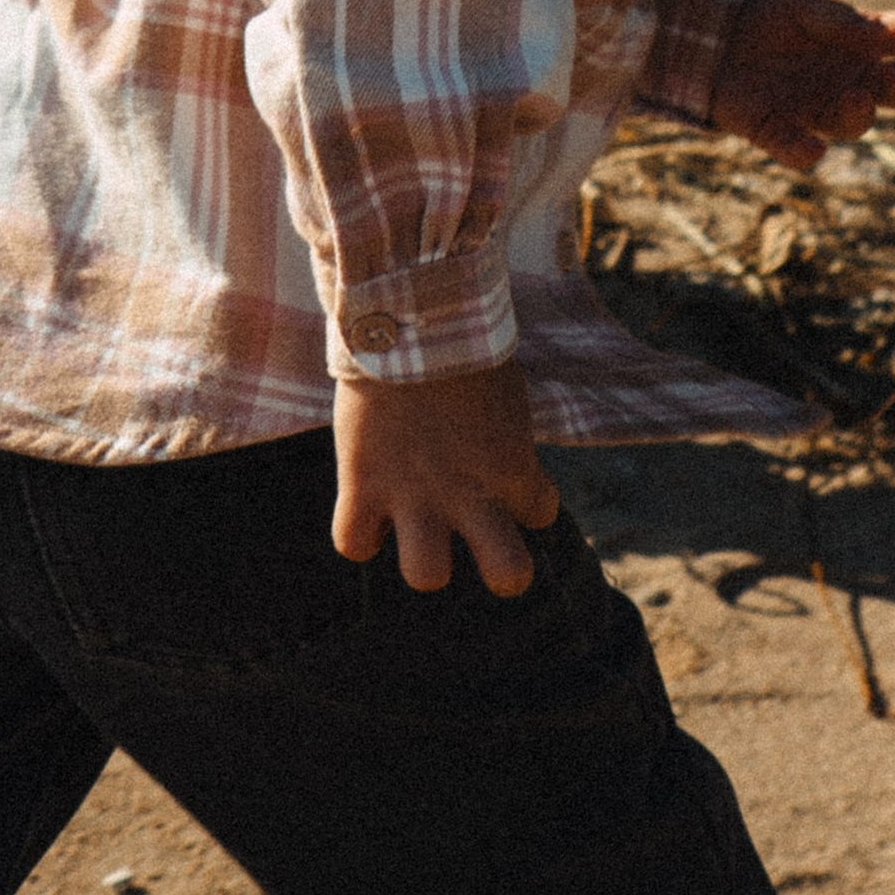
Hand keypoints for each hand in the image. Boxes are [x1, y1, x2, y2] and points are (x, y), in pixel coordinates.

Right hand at [334, 356, 560, 598]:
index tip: (507, 469)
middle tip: (489, 544)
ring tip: (417, 530)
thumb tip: (495, 447)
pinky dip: (358, 534)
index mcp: (513, 467)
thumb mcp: (503, 395)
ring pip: (426, 575)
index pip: (542, 513)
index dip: (528, 497)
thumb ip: (502, 435)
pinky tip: (366, 511)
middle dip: (507, 572)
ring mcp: (414, 495)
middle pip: (510, 576)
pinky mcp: (363, 484)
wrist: (407, 317)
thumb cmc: (462, 345)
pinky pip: (352, 542)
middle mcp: (470, 494)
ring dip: (424, 560)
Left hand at [710, 0, 894, 173]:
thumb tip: (875, 34)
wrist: (710, 31)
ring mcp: (814, 108)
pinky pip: (795, 148)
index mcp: (862, 44)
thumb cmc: (770, 14)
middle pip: (888, 91)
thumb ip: (839, 22)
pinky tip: (811, 152)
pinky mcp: (775, 130)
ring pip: (850, 123)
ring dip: (857, 115)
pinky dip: (802, 152)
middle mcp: (848, 81)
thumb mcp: (802, 6)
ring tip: (855, 100)